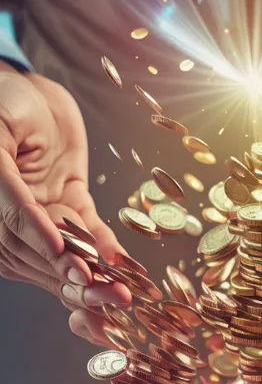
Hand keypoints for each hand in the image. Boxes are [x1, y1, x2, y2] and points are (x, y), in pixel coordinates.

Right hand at [0, 65, 130, 343]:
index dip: (46, 253)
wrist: (27, 85)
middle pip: (43, 258)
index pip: (15, 236)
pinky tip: (128, 268)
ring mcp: (41, 217)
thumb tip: (22, 222)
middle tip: (110, 298)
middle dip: (78, 280)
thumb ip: (8, 187)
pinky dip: (109, 251)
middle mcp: (10, 220)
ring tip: (122, 297)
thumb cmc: (3, 101)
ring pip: (67, 255)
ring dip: (97, 279)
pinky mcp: (68, 207)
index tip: (74, 270)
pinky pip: (88, 233)